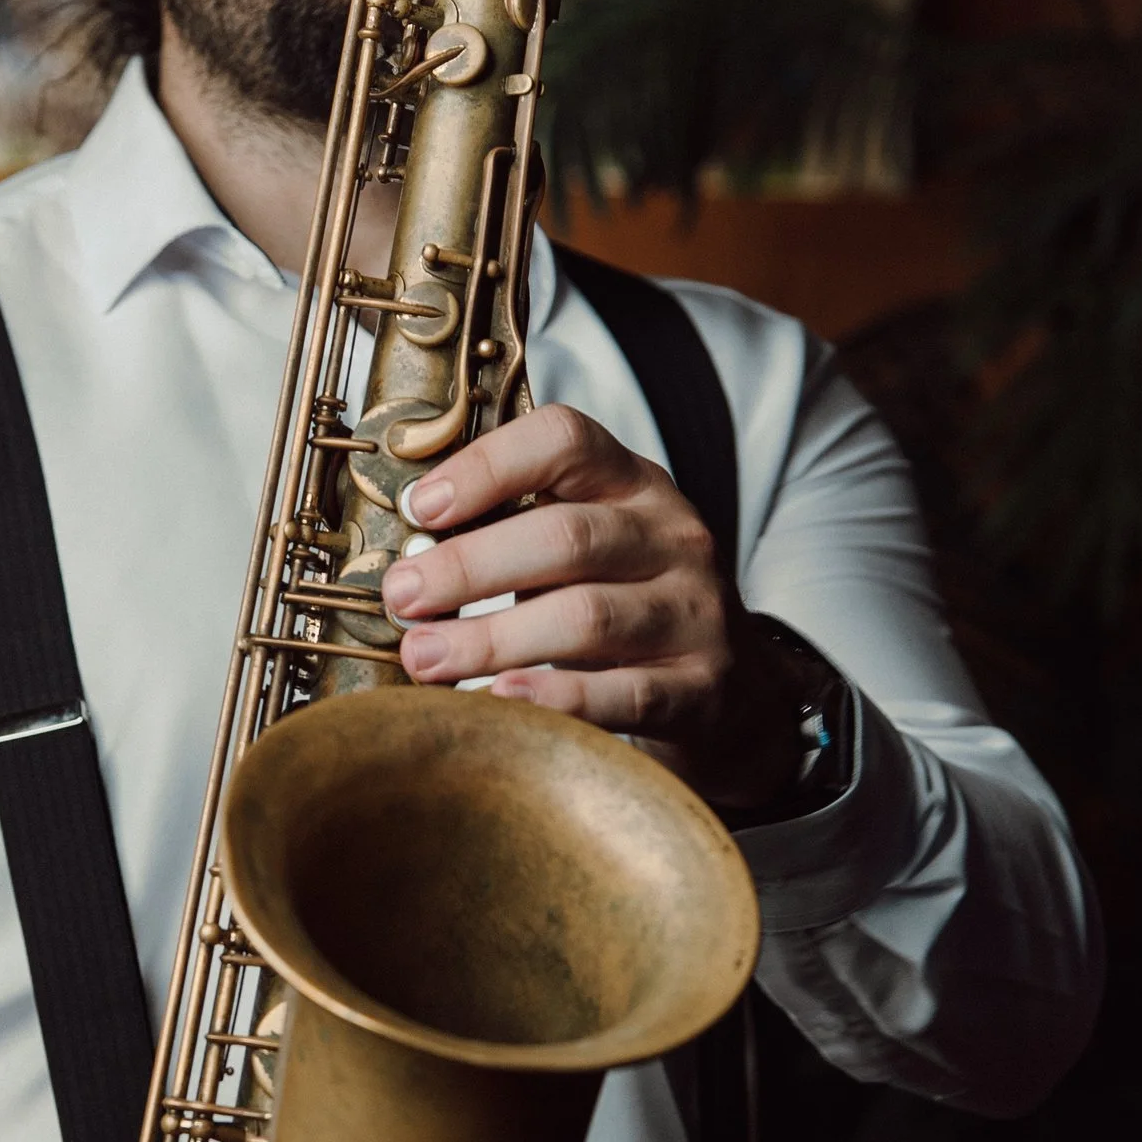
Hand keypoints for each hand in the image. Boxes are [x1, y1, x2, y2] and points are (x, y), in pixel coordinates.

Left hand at [377, 402, 810, 812]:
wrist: (739, 696)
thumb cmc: (632, 611)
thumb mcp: (590, 554)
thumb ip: (517, 541)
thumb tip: (408, 564)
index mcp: (634, 485)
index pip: (566, 441)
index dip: (487, 467)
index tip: (421, 510)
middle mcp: (672, 537)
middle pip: (566, 536)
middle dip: (469, 567)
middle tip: (403, 598)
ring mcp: (694, 613)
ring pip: (587, 616)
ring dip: (491, 639)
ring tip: (425, 659)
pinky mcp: (701, 689)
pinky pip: (623, 694)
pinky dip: (555, 696)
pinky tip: (500, 700)